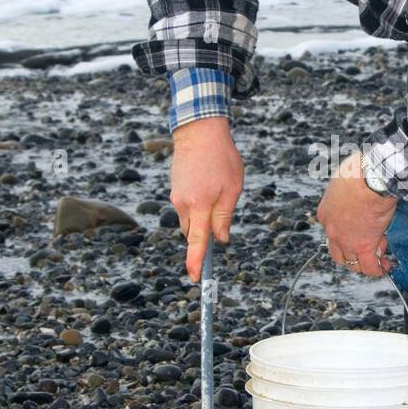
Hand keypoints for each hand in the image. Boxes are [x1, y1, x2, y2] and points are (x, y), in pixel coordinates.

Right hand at [169, 116, 242, 281]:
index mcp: (200, 205)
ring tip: (217, 193)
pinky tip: (207, 187)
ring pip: (189, 221)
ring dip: (201, 219)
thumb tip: (221, 239)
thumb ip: (225, 216)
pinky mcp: (175, 190)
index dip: (196, 261)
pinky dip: (197, 207)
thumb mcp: (232, 188)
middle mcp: (183, 204)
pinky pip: (186, 208)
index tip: (196, 277)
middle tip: (221, 221)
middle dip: (204, 236)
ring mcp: (176, 197)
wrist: (199, 132)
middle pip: (193, 234)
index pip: (197, 241)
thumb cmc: (221, 157)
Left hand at [315, 150, 398, 276]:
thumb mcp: (344, 177)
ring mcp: (346, 241)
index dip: (348, 232)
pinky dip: (377, 270)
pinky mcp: (363, 246)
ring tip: (380, 257)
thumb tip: (355, 181)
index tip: (361, 227)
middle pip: (338, 252)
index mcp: (325, 213)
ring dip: (366, 262)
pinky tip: (385, 267)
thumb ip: (347, 185)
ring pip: (352, 263)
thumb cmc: (359, 172)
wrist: (369, 179)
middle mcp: (331, 231)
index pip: (332, 230)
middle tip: (366, 248)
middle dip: (352, 254)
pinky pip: (369, 267)